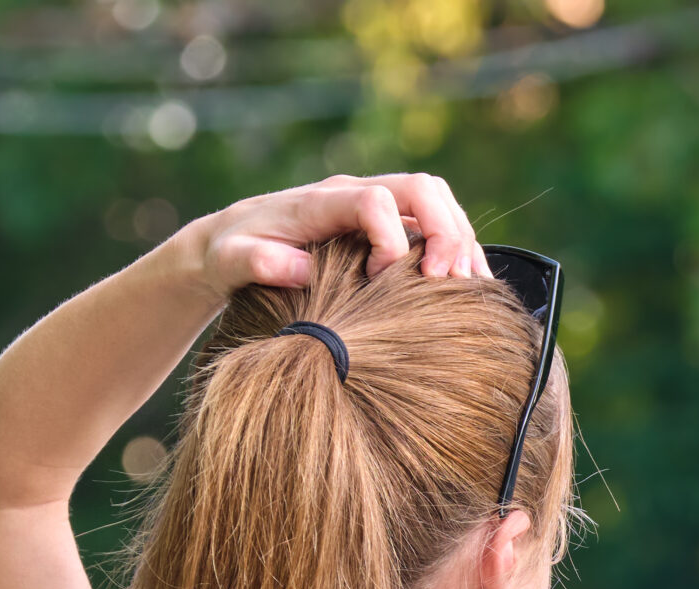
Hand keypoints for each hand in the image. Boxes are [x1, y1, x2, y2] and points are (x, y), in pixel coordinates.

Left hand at [178, 174, 487, 297]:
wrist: (232, 241)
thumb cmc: (232, 254)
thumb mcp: (230, 260)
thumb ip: (257, 261)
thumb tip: (298, 269)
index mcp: (322, 201)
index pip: (377, 201)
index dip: (391, 241)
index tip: (380, 281)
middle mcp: (355, 194)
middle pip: (423, 190)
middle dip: (445, 234)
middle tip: (447, 284)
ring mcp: (376, 205)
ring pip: (439, 203)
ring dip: (460, 241)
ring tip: (467, 288)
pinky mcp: (388, 224)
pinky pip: (437, 223)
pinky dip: (459, 249)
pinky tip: (467, 285)